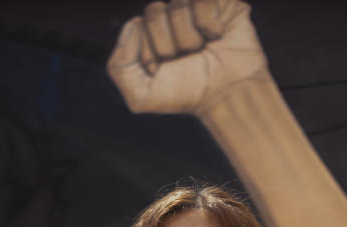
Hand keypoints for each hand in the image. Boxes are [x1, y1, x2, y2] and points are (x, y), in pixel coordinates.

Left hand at [107, 0, 267, 114]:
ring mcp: (194, 7)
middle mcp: (171, 17)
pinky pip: (202, 0)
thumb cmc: (188, 95)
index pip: (137, 25)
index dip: (150, 50)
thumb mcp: (141, 96)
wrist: (227, 96)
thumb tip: (133, 23)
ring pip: (178, 4)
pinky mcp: (220, 2)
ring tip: (202, 50)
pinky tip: (216, 36)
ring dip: (189, 37)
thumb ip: (119, 66)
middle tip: (186, 60)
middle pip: (154, 11)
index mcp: (150, 34)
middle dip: (168, 45)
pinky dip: (208, 23)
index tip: (165, 69)